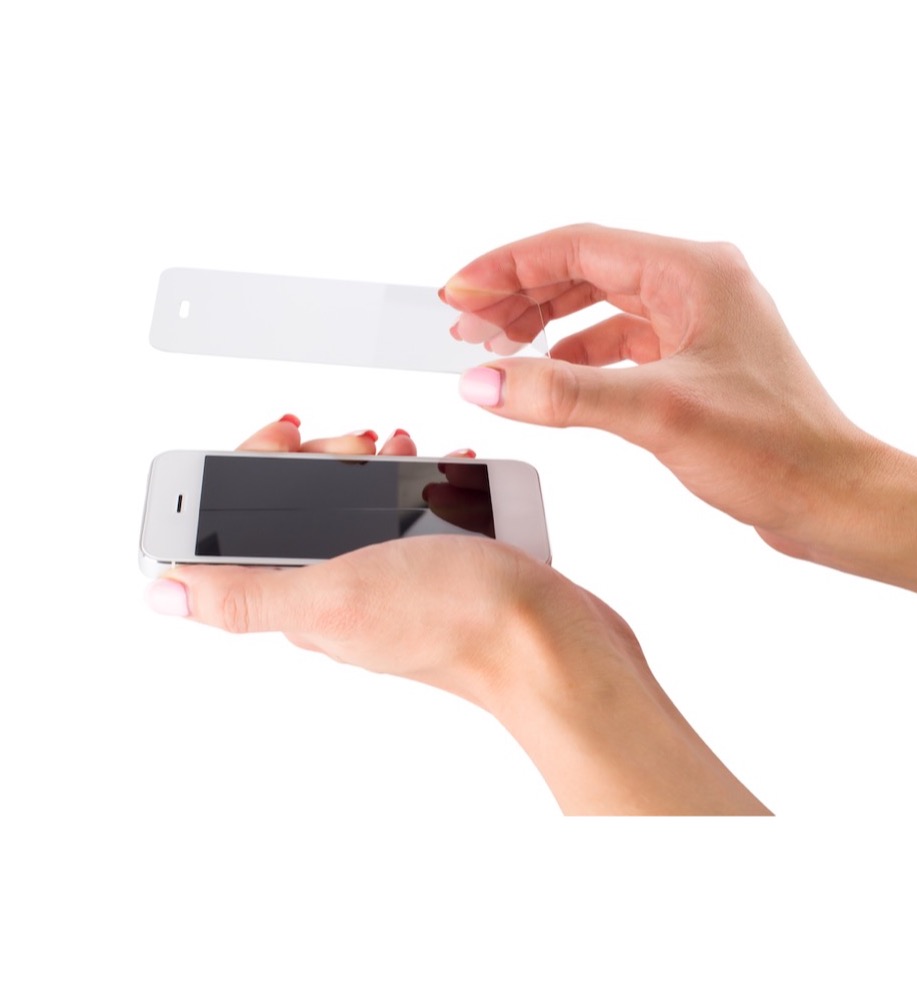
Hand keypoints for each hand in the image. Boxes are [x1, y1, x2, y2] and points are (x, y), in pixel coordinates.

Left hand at [146, 416, 768, 814]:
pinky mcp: (434, 569)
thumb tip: (162, 593)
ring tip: (401, 447)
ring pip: (360, 504)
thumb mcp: (335, 597)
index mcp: (302, 598)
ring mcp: (389, 579)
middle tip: (361, 441)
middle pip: (301, 505)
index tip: (289, 428)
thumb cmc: (455, 621)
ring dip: (371, 464)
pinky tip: (444, 467)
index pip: (245, 524)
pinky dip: (419, 480)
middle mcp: (339, 591)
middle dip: (322, 456)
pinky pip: (410, 512)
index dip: (256, 464)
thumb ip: (245, 595)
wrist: (551, 644)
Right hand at [444, 224, 916, 612]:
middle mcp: (696, 286)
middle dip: (519, 296)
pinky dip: (576, 357)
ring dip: (544, 325)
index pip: (577, 246)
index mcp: (693, 272)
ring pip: (598, 307)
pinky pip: (618, 344)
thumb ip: (563, 395)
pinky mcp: (693, 364)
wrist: (833, 498)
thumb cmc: (775, 450)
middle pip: (583, 271)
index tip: (459, 291)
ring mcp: (695, 325)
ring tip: (494, 349)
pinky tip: (548, 376)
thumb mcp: (657, 413)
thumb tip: (485, 382)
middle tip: (466, 326)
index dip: (508, 267)